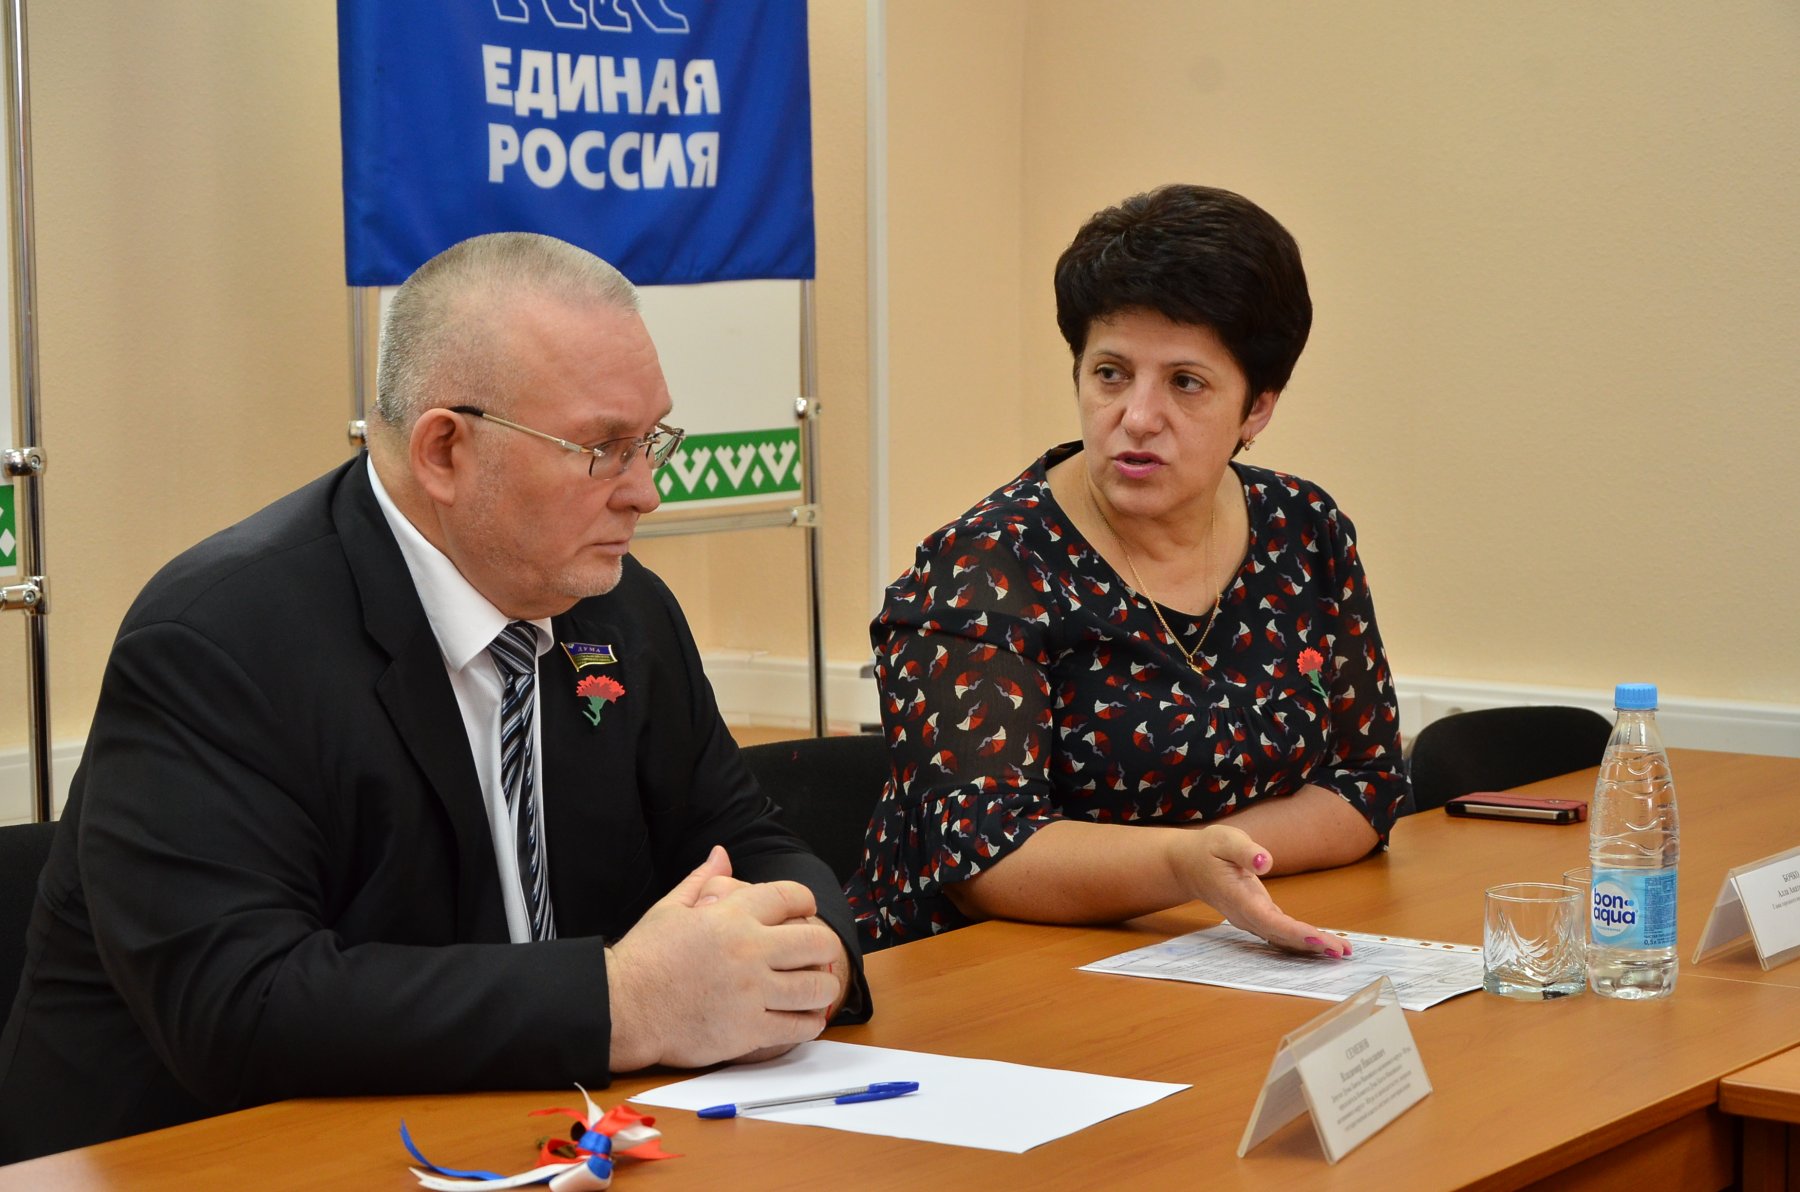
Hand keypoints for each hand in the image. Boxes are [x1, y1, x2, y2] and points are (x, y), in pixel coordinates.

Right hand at [607, 846, 843, 1070]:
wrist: (622, 1008)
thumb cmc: (643, 958)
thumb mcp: (670, 909)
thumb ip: (702, 880)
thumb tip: (722, 853)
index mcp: (731, 916)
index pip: (791, 896)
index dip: (805, 901)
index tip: (805, 912)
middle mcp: (748, 951)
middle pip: (817, 942)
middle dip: (826, 948)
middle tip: (822, 954)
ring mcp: (751, 993)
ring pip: (816, 987)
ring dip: (823, 987)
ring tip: (818, 988)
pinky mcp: (748, 1031)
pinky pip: (798, 1027)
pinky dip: (809, 1022)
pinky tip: (804, 1018)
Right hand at [1178, 826, 1351, 957]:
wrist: (1188, 865)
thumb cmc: (1207, 849)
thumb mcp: (1224, 840)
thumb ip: (1245, 851)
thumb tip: (1266, 862)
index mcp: (1238, 898)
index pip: (1269, 920)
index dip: (1294, 932)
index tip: (1319, 939)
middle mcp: (1246, 914)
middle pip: (1281, 935)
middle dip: (1312, 945)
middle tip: (1342, 951)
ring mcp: (1251, 919)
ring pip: (1282, 939)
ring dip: (1311, 947)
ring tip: (1341, 951)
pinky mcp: (1258, 917)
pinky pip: (1281, 934)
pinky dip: (1301, 941)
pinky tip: (1322, 944)